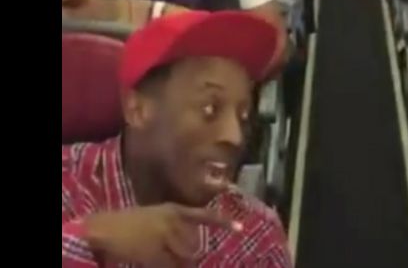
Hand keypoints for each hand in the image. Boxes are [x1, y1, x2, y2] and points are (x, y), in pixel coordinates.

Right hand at [85, 203, 240, 266]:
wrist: (103, 228)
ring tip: (160, 258)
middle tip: (173, 258)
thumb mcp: (153, 216)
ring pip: (184, 258)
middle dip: (189, 257)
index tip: (241, 228)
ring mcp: (165, 236)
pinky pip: (170, 266)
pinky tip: (155, 263)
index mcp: (173, 210)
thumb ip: (173, 227)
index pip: (203, 215)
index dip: (223, 223)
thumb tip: (190, 248)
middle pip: (194, 246)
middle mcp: (173, 221)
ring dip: (178, 264)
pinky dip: (167, 267)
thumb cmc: (126, 223)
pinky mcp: (155, 252)